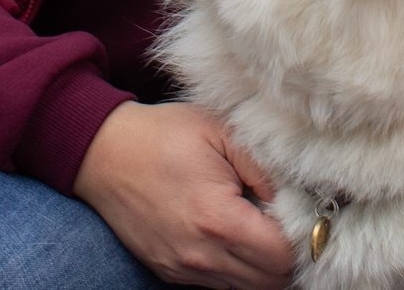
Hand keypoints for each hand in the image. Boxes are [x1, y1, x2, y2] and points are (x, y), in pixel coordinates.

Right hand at [72, 101, 291, 289]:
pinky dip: (234, 268)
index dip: (300, 238)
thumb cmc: (162, 135)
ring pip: (246, 288)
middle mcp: (200, 255)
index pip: (283, 256)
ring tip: (256, 227)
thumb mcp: (220, 130)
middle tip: (282, 220)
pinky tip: (230, 235)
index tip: (299, 213)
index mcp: (217, 219)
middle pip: (270, 282)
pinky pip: (218, 284)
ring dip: (260, 265)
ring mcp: (183, 268)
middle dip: (285, 255)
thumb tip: (293, 196)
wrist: (102, 153)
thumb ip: (263, 165)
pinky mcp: (169, 272)